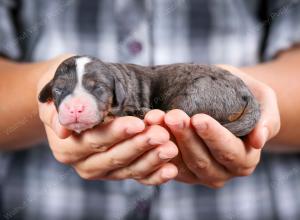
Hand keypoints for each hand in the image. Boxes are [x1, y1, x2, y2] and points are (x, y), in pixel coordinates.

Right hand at [37, 55, 177, 184]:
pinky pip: (138, 177)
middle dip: (139, 146)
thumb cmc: (76, 87)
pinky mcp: (120, 172)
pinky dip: (155, 175)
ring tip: (171, 148)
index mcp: (67, 146)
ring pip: (129, 169)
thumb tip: (63, 130)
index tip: (137, 124)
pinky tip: (171, 170)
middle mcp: (84, 163)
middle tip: (161, 134)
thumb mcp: (67, 89)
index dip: (116, 133)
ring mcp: (104, 171)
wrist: (82, 98)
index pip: (94, 140)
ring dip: (152, 160)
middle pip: (114, 157)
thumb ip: (64, 107)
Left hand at [144, 65, 279, 187]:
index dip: (213, 136)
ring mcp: (199, 174)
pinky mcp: (180, 170)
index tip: (197, 118)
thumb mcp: (262, 100)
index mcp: (244, 158)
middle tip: (172, 115)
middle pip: (202, 160)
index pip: (228, 151)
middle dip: (185, 137)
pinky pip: (166, 165)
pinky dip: (155, 148)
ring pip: (181, 164)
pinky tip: (148, 128)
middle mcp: (223, 172)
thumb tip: (259, 140)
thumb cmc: (243, 96)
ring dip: (166, 143)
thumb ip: (267, 119)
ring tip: (156, 119)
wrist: (223, 98)